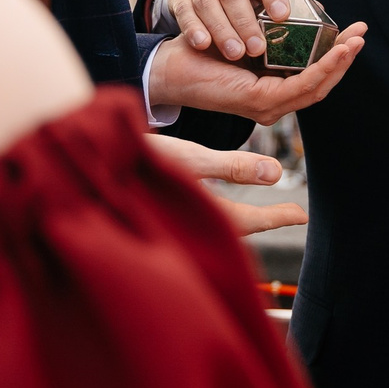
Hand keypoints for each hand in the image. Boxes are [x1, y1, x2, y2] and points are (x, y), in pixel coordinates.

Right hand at [145, 135, 309, 236]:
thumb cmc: (136, 161)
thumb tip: (276, 173)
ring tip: (263, 210)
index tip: (302, 216)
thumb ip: (232, 167)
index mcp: (197, 217)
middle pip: (235, 228)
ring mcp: (173, 222)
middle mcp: (187, 226)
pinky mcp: (161, 212)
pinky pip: (198, 217)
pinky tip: (220, 203)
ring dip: (242, 217)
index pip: (247, 223)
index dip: (275, 218)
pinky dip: (218, 212)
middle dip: (263, 221)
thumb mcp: (190, 159)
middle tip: (292, 215)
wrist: (87, 166)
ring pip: (217, 224)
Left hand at [146, 23, 368, 123]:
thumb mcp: (246, 38)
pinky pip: (301, 85)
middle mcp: (273, 103)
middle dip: (346, 58)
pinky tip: (337, 50)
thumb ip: (268, 35)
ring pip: (317, 86)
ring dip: (340, 62)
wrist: (171, 64)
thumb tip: (290, 12)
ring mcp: (268, 107)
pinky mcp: (260, 103)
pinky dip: (323, 68)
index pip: (314, 77)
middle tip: (362, 32)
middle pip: (322, 84)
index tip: (353, 32)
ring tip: (356, 40)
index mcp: (272, 90)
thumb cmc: (203, 51)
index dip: (337, 56)